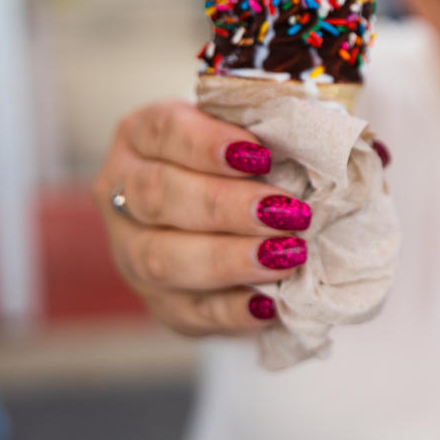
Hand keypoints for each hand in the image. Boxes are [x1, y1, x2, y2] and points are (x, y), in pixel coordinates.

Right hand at [91, 100, 310, 336]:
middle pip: (157, 195)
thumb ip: (272, 128)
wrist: (231, 212)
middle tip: (285, 212)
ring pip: (161, 259)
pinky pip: (186, 312)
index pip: (164, 131)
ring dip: (228, 259)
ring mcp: (131, 252)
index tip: (260, 154)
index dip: (208, 143)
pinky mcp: (158, 301)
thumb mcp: (251, 129)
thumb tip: (317, 133)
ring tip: (284, 256)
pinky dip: (229, 311)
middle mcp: (122, 193)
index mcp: (141, 135)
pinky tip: (266, 306)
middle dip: (225, 206)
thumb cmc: (248, 158)